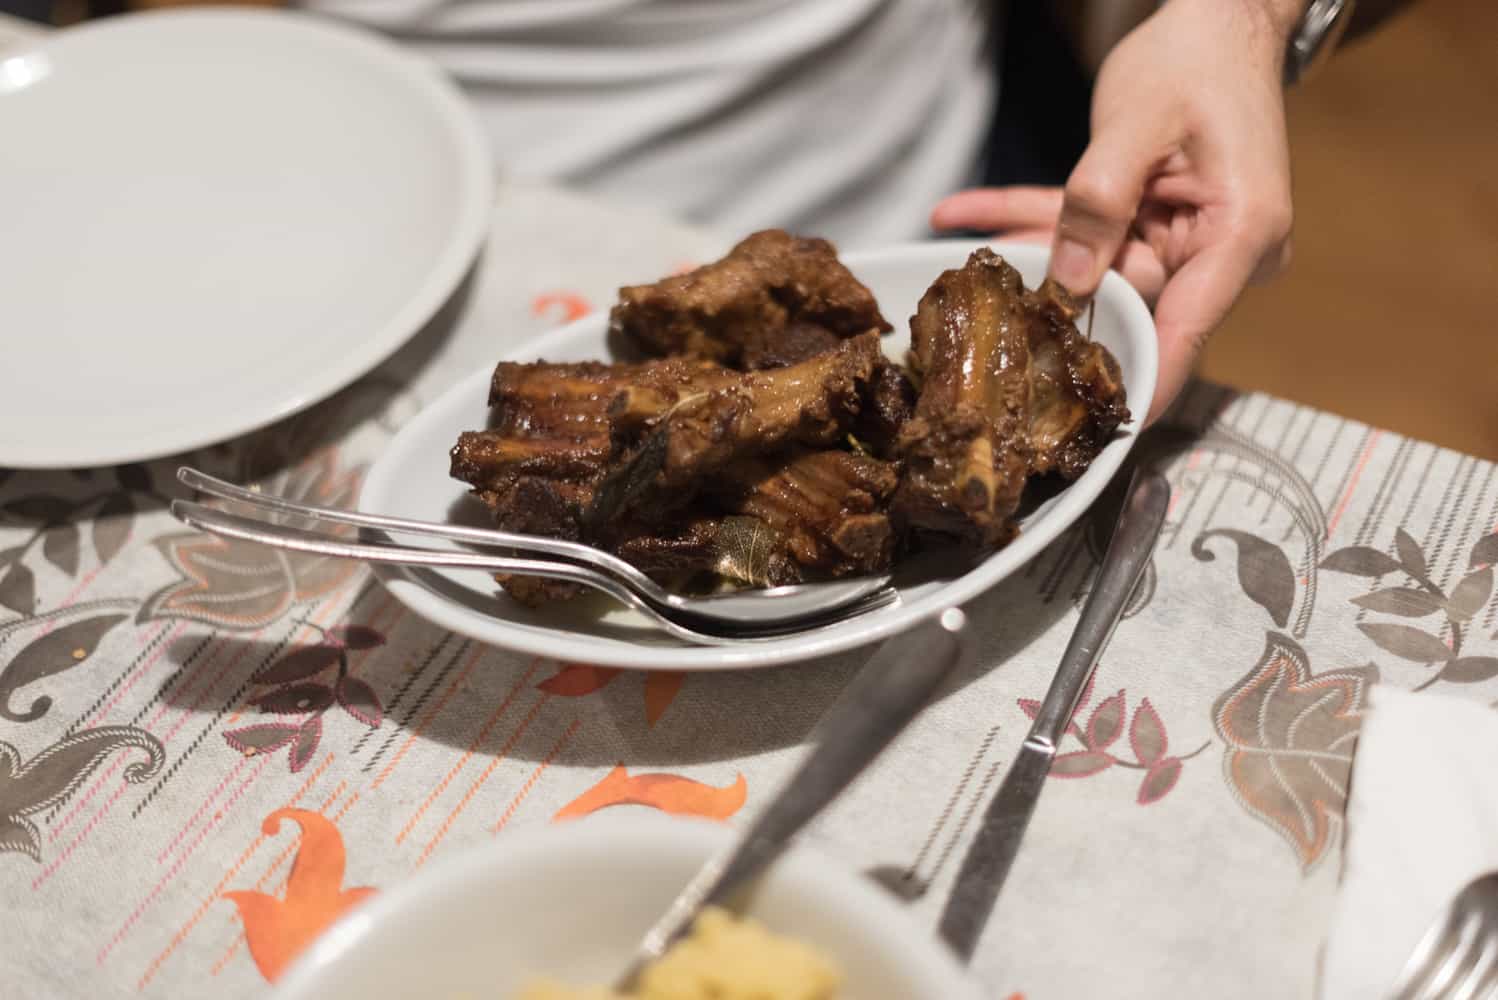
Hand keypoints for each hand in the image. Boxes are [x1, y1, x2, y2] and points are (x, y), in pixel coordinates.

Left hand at [932, 0, 1299, 422]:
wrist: (1217, 18)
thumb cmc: (1195, 63)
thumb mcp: (1137, 126)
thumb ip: (1097, 202)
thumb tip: (1066, 281)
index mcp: (1240, 236)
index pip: (1185, 331)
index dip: (1140, 383)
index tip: (1100, 432)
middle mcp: (1216, 249)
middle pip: (1130, 304)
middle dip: (1055, 313)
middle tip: (987, 337)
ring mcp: (1182, 238)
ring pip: (1094, 270)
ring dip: (1029, 259)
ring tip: (959, 273)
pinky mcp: (1149, 222)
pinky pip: (1082, 232)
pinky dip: (1026, 221)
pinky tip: (958, 215)